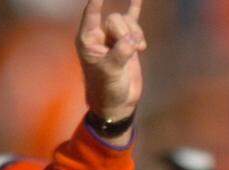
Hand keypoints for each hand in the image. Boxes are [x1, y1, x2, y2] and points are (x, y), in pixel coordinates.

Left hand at [77, 0, 145, 122]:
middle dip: (126, 31)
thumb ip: (120, 53)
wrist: (118, 101)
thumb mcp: (110, 71)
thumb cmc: (107, 88)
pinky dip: (134, 10)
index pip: (91, 15)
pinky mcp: (127, 42)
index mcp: (88, 40)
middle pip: (115, 20)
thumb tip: (132, 40)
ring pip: (127, 22)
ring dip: (136, 33)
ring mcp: (114, 38)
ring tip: (140, 48)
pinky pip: (131, 22)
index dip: (96, 3)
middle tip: (134, 49)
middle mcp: (99, 36)